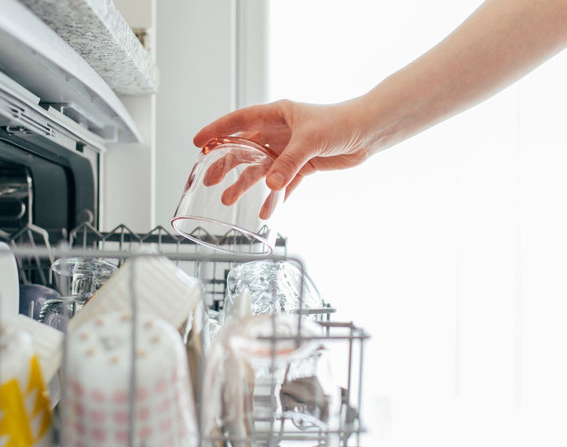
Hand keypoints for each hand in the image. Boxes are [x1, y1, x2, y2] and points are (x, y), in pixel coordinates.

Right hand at [193, 99, 375, 216]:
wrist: (367, 132)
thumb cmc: (340, 123)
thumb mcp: (310, 141)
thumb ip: (288, 163)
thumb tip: (270, 185)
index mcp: (276, 115)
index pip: (239, 121)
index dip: (217, 131)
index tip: (199, 142)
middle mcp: (279, 132)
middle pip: (245, 149)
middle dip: (226, 164)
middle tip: (209, 180)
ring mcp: (289, 150)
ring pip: (261, 169)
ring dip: (246, 184)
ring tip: (228, 200)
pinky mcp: (302, 166)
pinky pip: (283, 184)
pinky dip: (274, 198)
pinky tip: (265, 211)